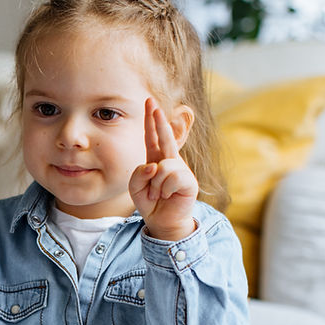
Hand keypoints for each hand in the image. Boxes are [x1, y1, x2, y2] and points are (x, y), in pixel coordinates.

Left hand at [129, 98, 197, 240]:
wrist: (162, 221)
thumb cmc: (150, 202)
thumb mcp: (135, 187)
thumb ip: (138, 173)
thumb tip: (155, 165)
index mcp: (156, 159)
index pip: (153, 137)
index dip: (152, 121)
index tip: (150, 103)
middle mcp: (170, 161)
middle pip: (166, 137)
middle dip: (159, 120)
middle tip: (153, 104)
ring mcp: (181, 170)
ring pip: (163, 167)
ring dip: (156, 185)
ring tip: (159, 194)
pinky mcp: (189, 181)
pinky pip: (171, 178)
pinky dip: (165, 190)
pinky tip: (168, 196)